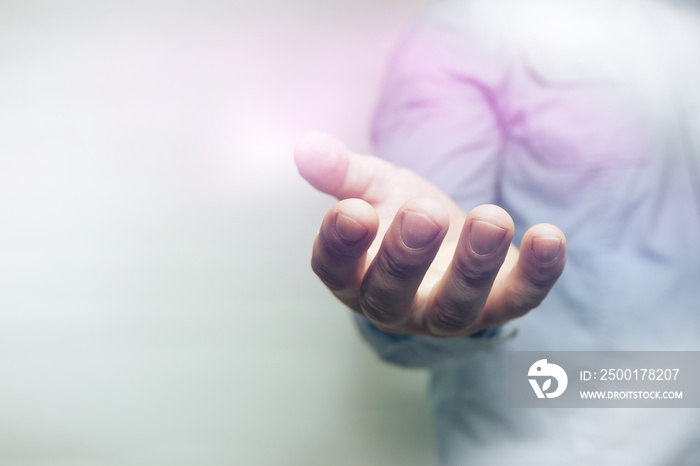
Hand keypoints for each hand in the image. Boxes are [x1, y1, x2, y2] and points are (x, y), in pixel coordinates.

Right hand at [294, 132, 565, 336]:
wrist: (453, 245)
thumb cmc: (404, 218)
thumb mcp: (374, 190)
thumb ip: (343, 172)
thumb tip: (306, 146)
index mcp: (355, 275)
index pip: (336, 269)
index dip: (340, 245)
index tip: (351, 211)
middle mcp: (395, 304)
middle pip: (392, 294)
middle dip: (406, 256)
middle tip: (423, 214)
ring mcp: (447, 312)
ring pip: (454, 306)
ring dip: (473, 266)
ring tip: (490, 219)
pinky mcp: (498, 307)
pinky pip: (518, 299)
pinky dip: (537, 273)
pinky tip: (549, 236)